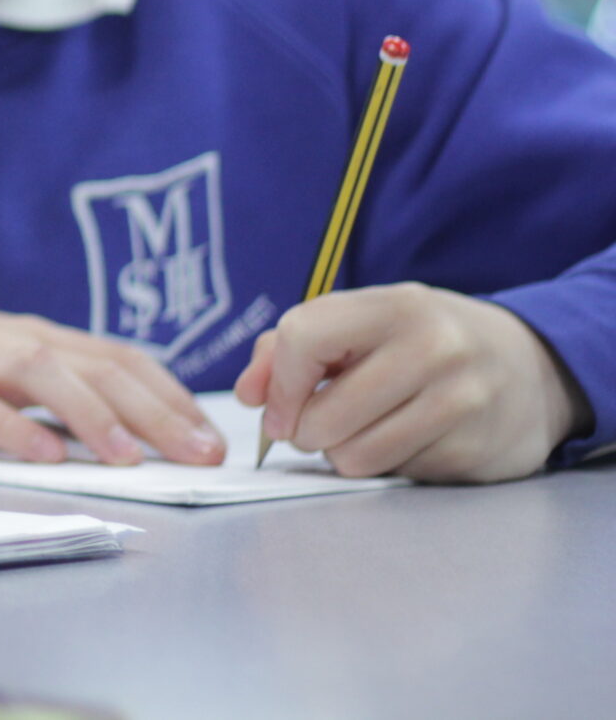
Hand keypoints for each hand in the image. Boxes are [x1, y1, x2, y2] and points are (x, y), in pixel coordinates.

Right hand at [0, 297, 224, 465]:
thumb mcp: (1, 369)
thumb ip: (56, 391)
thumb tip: (131, 432)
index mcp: (38, 340)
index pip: (120, 359)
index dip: (171, 395)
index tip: (211, 436)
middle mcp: (13, 343)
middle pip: (96, 368)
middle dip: (155, 412)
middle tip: (198, 454)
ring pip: (44, 375)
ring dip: (91, 415)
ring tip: (129, 456)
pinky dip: (13, 426)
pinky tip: (43, 454)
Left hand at [235, 284, 582, 480]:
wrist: (531, 367)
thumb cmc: (422, 342)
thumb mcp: (363, 322)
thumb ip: (290, 347)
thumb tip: (249, 395)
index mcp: (393, 306)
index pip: (303, 338)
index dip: (278, 384)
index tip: (275, 409)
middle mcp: (432, 348)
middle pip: (324, 414)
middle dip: (306, 430)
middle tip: (319, 424)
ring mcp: (460, 400)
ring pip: (355, 455)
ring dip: (342, 454)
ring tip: (359, 431)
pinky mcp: (475, 449)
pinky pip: (395, 474)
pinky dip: (385, 465)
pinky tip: (404, 440)